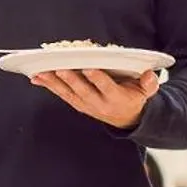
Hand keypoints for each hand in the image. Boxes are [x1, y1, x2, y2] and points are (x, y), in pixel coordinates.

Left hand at [31, 67, 159, 129]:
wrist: (126, 119)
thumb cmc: (134, 98)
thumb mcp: (146, 92)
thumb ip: (149, 84)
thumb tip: (151, 75)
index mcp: (116, 99)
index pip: (106, 88)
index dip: (98, 79)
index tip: (89, 68)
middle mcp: (98, 104)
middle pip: (83, 91)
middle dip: (71, 80)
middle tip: (60, 68)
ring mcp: (85, 105)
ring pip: (68, 93)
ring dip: (54, 83)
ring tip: (41, 72)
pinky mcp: (76, 103)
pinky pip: (61, 94)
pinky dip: (48, 86)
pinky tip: (36, 78)